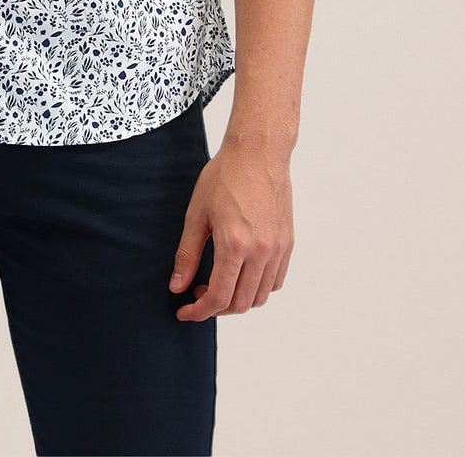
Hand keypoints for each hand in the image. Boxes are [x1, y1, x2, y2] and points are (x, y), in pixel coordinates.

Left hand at [167, 133, 293, 319]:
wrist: (257, 152)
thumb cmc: (224, 176)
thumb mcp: (196, 213)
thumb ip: (187, 254)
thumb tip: (177, 286)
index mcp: (234, 244)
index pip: (219, 298)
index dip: (199, 312)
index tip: (185, 311)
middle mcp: (261, 251)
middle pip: (240, 304)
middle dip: (215, 308)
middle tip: (198, 293)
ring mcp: (278, 249)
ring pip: (259, 297)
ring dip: (237, 300)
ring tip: (218, 283)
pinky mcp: (287, 243)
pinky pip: (275, 281)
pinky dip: (257, 288)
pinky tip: (240, 273)